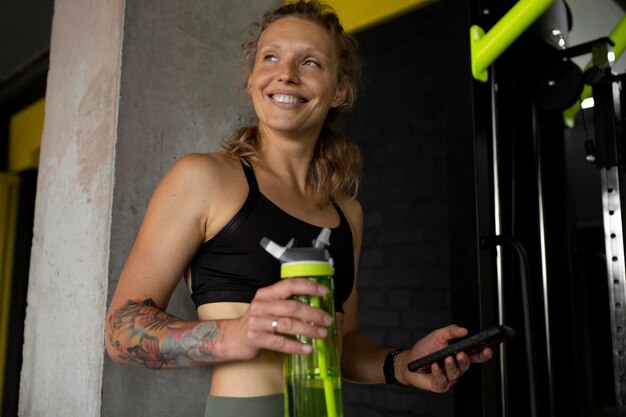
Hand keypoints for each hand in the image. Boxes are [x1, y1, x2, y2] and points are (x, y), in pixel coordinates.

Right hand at [217, 278, 333, 359]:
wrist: (232, 338)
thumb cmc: (256, 321)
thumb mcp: (267, 306)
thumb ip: (285, 302)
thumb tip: (315, 304)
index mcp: (266, 294)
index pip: (289, 285)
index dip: (309, 287)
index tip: (324, 291)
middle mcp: (261, 306)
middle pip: (292, 307)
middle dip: (313, 313)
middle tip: (328, 319)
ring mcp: (258, 322)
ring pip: (288, 325)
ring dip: (309, 330)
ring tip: (322, 334)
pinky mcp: (256, 338)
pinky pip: (280, 343)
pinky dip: (296, 347)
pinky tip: (308, 349)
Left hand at [395, 324, 492, 392]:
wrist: (409, 361)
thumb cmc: (425, 349)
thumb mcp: (437, 336)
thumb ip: (450, 331)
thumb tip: (463, 330)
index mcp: (458, 355)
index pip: (475, 356)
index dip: (483, 354)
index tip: (487, 349)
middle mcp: (455, 367)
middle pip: (466, 366)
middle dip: (464, 360)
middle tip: (460, 354)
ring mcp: (448, 377)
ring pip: (455, 374)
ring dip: (451, 366)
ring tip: (446, 359)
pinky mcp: (439, 385)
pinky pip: (442, 381)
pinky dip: (438, 373)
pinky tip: (434, 366)